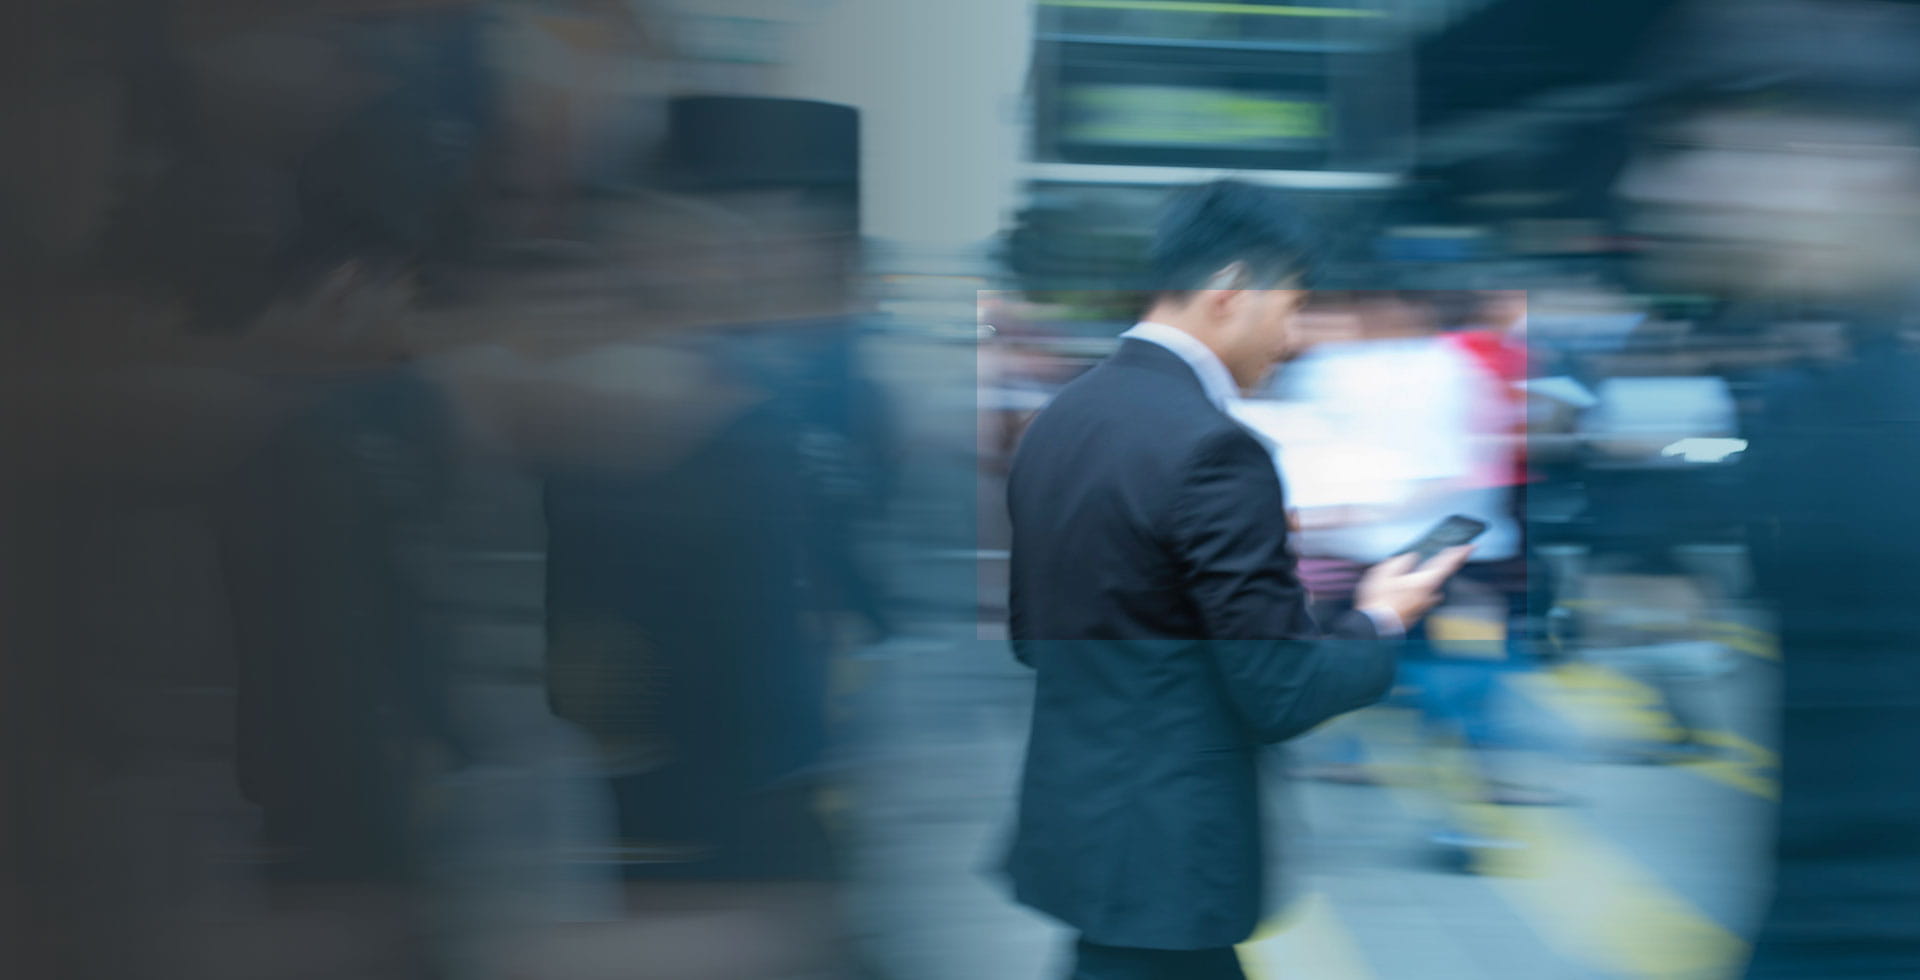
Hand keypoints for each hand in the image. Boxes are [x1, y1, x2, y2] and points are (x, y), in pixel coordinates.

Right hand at [1354, 545, 1474, 627]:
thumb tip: (1411, 557)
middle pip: (1446, 573)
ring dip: (1442, 574)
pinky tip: (1433, 590)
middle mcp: (1429, 591)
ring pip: (1438, 584)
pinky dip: (1432, 588)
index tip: (1470, 547)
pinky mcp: (1420, 609)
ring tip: (1447, 566)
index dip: (1458, 553)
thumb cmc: (1380, 600)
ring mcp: (1425, 602)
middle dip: (1456, 561)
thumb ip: (1400, 562)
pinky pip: (1431, 595)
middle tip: (1465, 552)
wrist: (1378, 626)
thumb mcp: (1384, 573)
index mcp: (1423, 580)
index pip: (1446, 563)